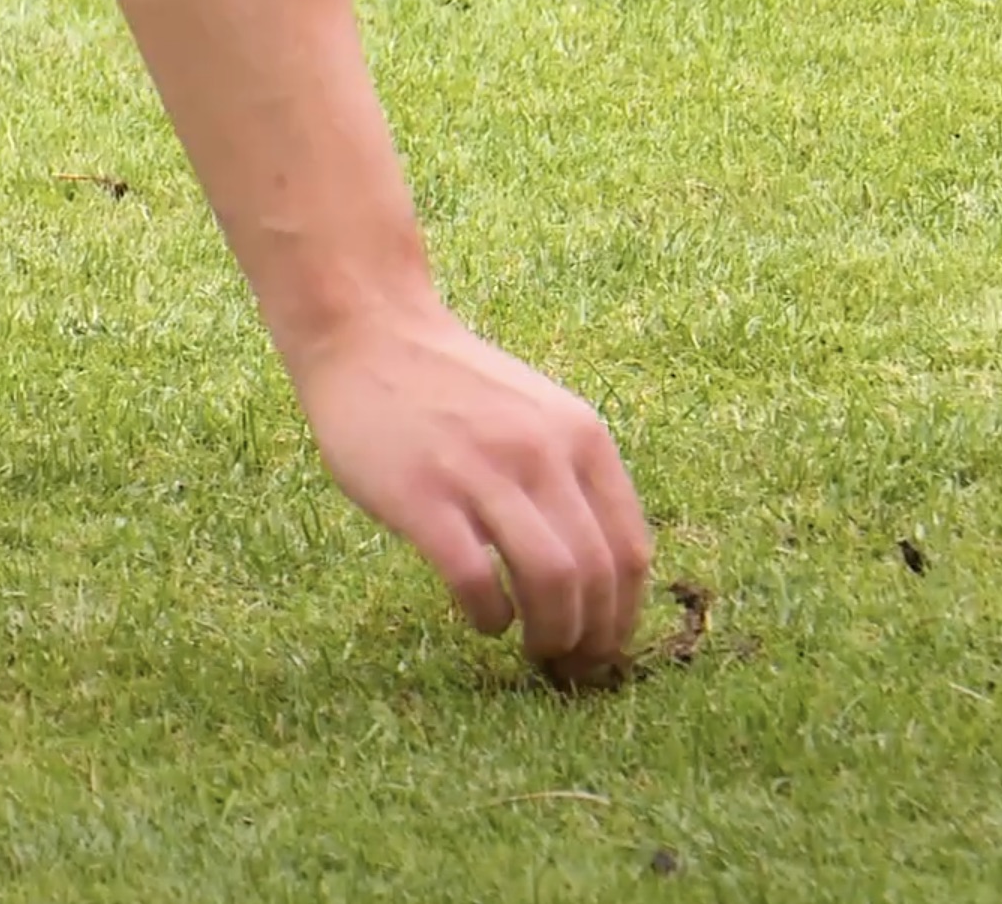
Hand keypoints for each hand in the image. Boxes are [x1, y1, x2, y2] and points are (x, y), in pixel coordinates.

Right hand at [291, 313, 652, 685]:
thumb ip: (571, 479)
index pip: (629, 549)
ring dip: (551, 636)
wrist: (371, 336)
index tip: (605, 645)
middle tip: (569, 666)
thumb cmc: (452, 389)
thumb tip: (599, 579)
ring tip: (534, 650)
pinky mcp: (424, 497)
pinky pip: (476, 580)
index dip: (624, 614)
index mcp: (582, 437)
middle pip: (596, 575)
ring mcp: (483, 473)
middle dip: (591, 639)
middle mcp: (543, 453)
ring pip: (551, 582)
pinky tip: (483, 618)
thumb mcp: (537, 416)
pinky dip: (490, 616)